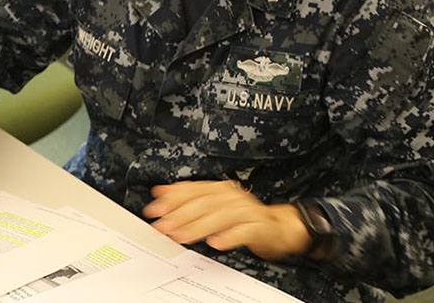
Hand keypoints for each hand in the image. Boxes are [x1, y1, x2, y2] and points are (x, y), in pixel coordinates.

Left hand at [143, 181, 311, 260]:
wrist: (278, 227)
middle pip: (205, 203)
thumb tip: (161, 192)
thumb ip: (190, 198)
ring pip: (221, 216)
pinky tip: (216, 243)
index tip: (155, 208)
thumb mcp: (216, 205)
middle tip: (163, 226)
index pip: (194, 190)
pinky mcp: (259, 227)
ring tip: (182, 237)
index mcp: (221, 189)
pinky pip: (243, 231)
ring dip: (199, 227)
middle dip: (181, 215)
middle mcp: (233, 196)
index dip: (173, 199)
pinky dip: (229, 236)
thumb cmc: (244, 217)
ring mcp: (247, 211)